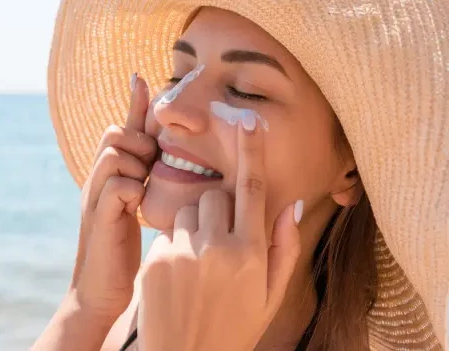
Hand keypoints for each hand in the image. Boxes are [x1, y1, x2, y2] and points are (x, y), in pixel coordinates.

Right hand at [69, 74, 157, 323]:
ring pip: (114, 152)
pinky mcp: (98, 217)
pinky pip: (116, 184)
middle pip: (114, 132)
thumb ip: (145, 180)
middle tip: (150, 166)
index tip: (142, 77)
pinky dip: (131, 189)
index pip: (122, 128)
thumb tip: (163, 158)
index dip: (133, 103)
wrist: (102, 292)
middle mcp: (98, 179)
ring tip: (143, 186)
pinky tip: (138, 207)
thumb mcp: (138, 207)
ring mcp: (95, 196)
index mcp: (111, 175)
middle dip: (138, 141)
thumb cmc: (125, 249)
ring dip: (136, 163)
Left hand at [138, 115, 301, 350]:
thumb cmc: (235, 328)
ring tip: (197, 265)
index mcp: (251, 254)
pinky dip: (174, 244)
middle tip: (218, 242)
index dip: (251, 151)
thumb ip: (285, 248)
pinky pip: (168, 232)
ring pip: (188, 210)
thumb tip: (293, 204)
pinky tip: (178, 277)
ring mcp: (184, 253)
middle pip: (214, 196)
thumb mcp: (270, 296)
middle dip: (217, 209)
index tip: (248, 120)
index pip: (253, 189)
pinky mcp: (156, 259)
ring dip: (194, 226)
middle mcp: (218, 248)